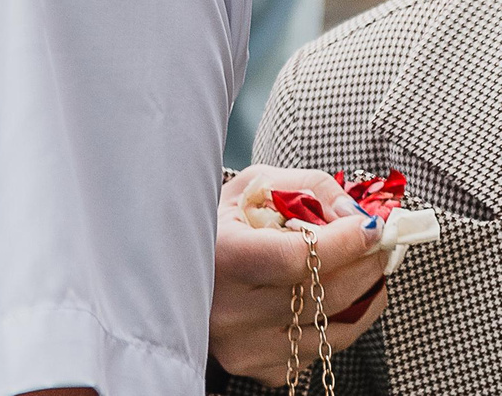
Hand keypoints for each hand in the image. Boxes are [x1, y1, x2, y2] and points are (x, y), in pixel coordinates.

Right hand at [210, 167, 390, 378]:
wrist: (176, 266)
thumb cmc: (221, 221)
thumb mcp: (254, 187)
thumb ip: (310, 188)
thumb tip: (357, 215)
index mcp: (220, 259)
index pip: (295, 258)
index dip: (344, 243)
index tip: (371, 226)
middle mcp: (229, 311)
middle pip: (324, 294)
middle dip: (365, 264)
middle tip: (379, 244)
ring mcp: (245, 346)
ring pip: (334, 329)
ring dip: (366, 296)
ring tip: (368, 269)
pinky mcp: (260, 369)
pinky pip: (322, 349)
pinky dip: (342, 322)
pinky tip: (339, 298)